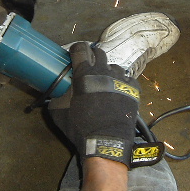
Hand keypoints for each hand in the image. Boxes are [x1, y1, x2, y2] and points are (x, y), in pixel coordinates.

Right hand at [48, 42, 139, 167]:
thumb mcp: (58, 111)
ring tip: (104, 82)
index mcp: (84, 73)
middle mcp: (104, 71)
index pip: (80, 48)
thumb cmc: (79, 126)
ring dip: (108, 71)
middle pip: (99, 53)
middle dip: (92, 58)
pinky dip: (122, 82)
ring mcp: (120, 79)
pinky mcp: (133, 89)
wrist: (105, 141)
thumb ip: (56, 96)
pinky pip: (128, 78)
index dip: (76, 49)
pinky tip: (118, 90)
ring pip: (114, 66)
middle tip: (88, 68)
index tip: (74, 54)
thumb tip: (56, 93)